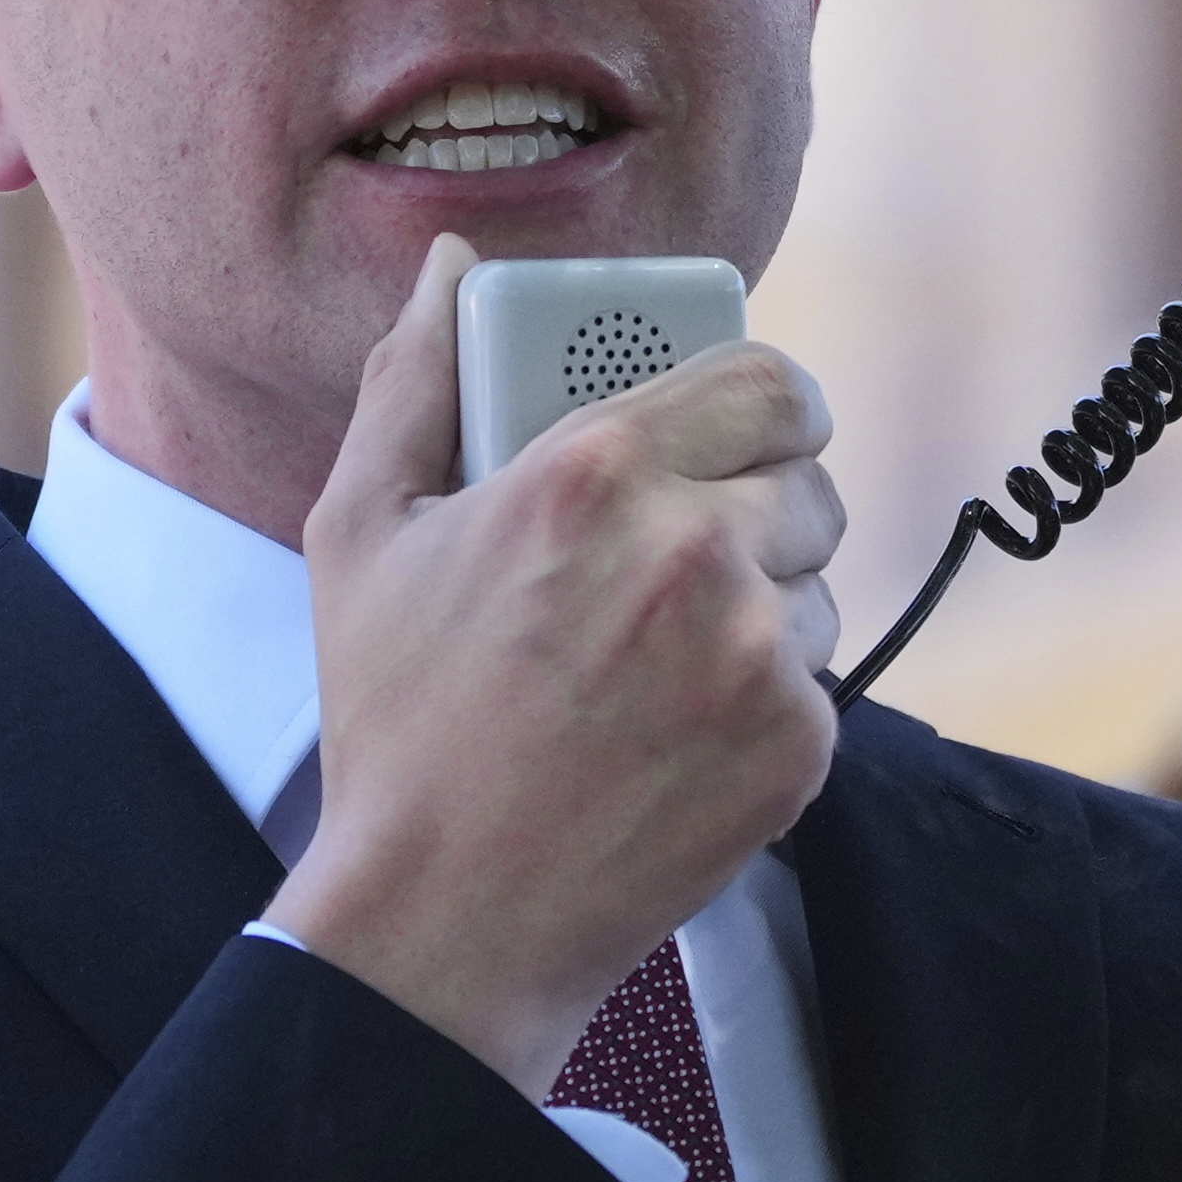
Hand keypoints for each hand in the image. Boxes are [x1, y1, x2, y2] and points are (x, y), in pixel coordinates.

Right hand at [274, 240, 842, 1101]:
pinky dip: (766, 699)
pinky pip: (819, 681)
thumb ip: (413, 377)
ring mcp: (756, 652)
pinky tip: (677, 729)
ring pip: (818, 581)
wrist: (446, 917)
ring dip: (766, 603)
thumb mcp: (362, 532)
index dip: (762, 401)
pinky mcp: (797, 745)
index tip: (741, 429)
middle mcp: (693, 547)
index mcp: (594, 470)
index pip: (767, 379)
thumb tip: (452, 264)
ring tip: (667, 654)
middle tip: (689, 554)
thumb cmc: (396, 722)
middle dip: (758, 504)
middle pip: (808, 479)